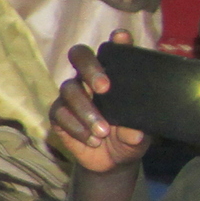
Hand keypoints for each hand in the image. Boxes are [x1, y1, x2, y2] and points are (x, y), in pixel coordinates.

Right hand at [52, 33, 153, 176]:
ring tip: (103, 132)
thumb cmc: (129, 138)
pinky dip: (77, 128)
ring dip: (86, 110)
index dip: (117, 42)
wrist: (111, 162)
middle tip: (104, 88)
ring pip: (69, 89)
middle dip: (90, 68)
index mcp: (113, 76)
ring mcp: (72, 95)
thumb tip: (134, 133)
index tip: (122, 38)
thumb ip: (138, 132)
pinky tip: (91, 140)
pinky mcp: (58, 114)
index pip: (113, 51)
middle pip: (79, 56)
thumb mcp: (140, 137)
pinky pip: (61, 114)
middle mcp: (89, 79)